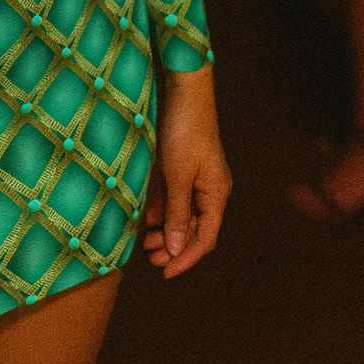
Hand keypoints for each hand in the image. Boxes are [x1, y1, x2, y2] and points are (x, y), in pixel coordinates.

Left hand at [142, 66, 231, 278]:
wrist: (185, 91)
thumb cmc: (185, 131)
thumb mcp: (179, 175)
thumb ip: (177, 213)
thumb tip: (176, 249)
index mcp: (216, 194)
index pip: (204, 239)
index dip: (185, 259)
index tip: (164, 273)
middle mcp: (211, 189)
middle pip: (195, 228)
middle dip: (173, 246)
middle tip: (150, 258)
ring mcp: (198, 177)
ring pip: (184, 214)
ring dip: (167, 230)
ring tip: (146, 242)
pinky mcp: (185, 165)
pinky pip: (176, 196)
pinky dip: (163, 209)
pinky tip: (148, 218)